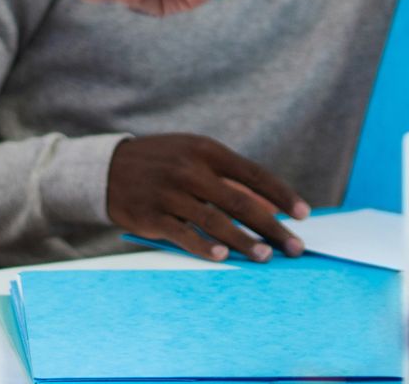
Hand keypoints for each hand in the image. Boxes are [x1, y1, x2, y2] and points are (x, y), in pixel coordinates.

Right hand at [106, 134, 309, 262]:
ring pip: (215, 221)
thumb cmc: (161, 164)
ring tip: (266, 256)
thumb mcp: (192, 157)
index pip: (252, 173)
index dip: (281, 194)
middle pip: (239, 201)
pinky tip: (223, 258)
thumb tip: (268, 207)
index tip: (304, 214)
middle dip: (271, 226)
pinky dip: (204, 247)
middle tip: (294, 247)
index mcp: (204, 150)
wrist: (104, 169)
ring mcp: (168, 192)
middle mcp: (188, 168)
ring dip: (244, 241)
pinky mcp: (150, 215)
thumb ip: (227, 178)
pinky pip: (183, 234)